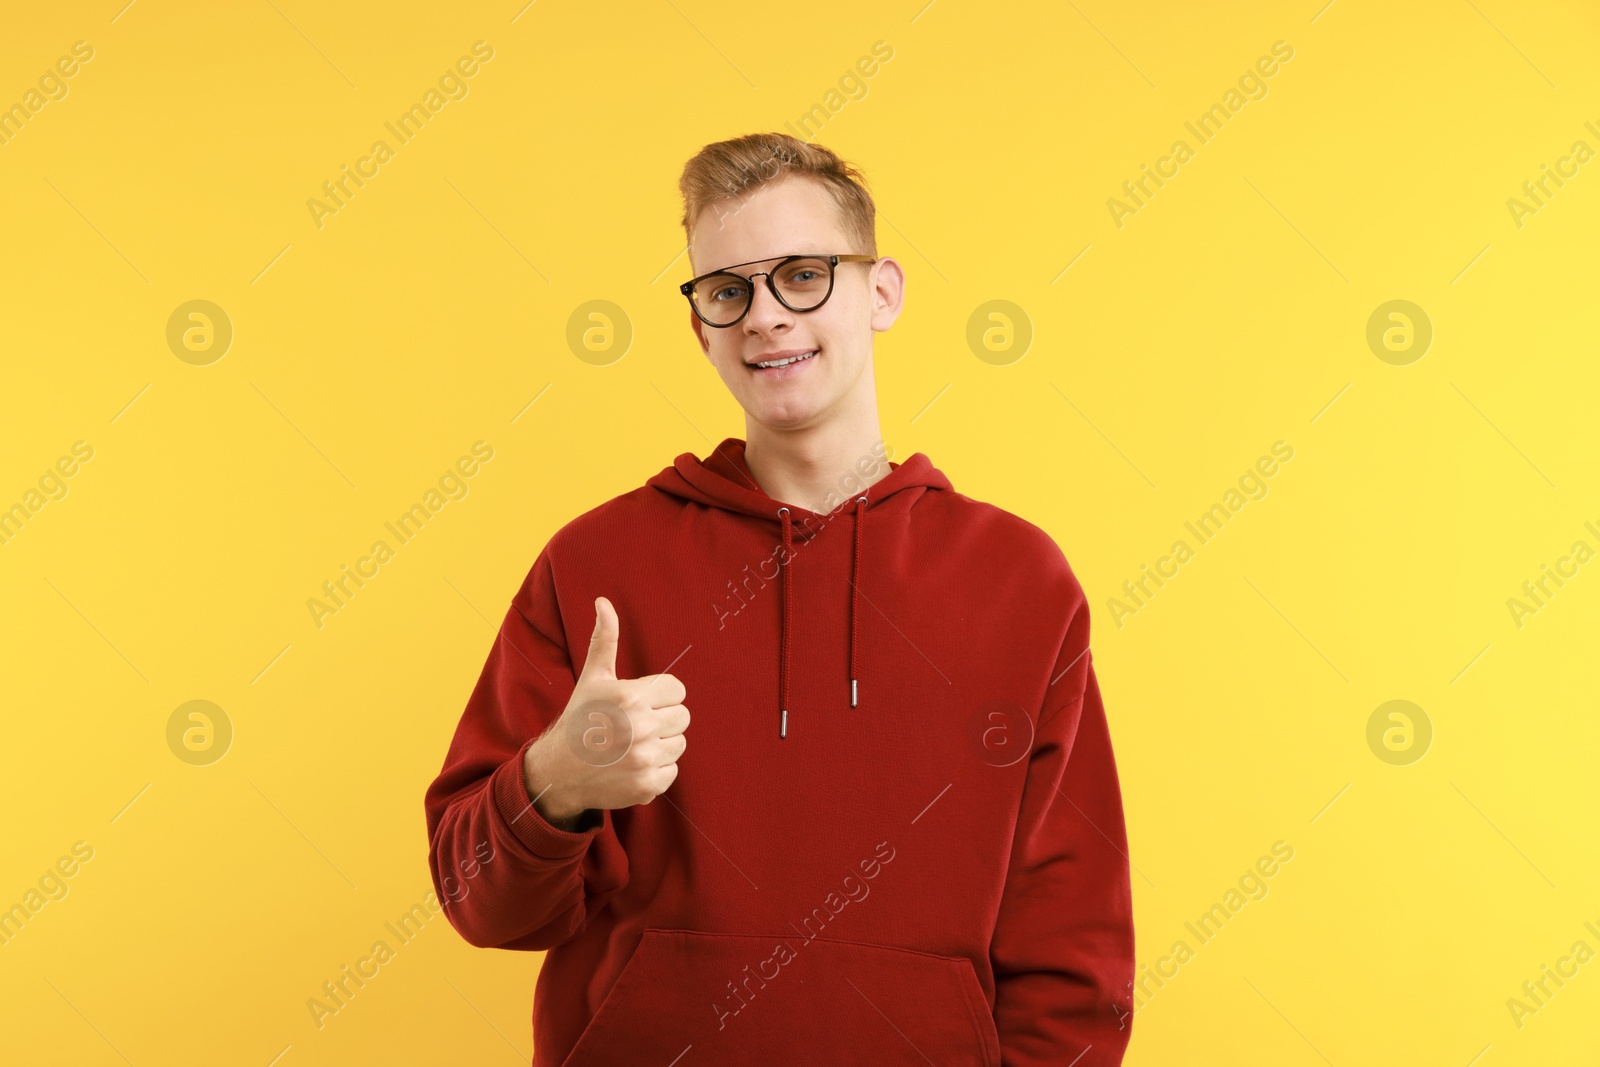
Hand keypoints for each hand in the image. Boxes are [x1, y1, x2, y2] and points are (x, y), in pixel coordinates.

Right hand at [522, 596, 688, 824]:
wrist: (558, 772)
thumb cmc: (580, 719)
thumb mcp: (593, 677)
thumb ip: (605, 639)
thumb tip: (604, 601)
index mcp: (630, 696)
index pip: (677, 690)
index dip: (659, 695)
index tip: (637, 703)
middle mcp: (640, 727)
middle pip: (683, 716)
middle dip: (662, 719)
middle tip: (635, 726)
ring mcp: (645, 758)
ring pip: (679, 743)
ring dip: (661, 744)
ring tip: (632, 745)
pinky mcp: (648, 785)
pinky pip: (673, 770)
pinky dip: (657, 770)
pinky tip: (632, 765)